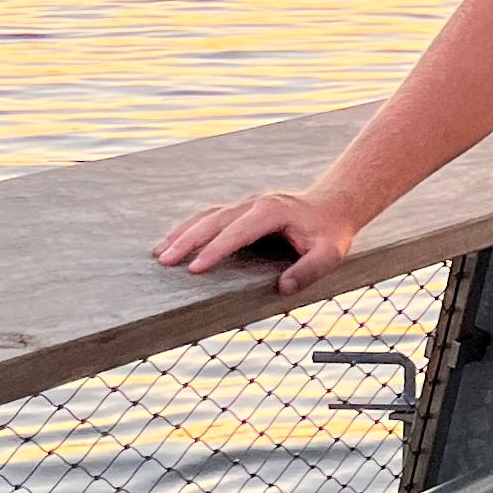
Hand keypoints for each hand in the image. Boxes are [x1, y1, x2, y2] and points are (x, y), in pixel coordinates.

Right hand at [152, 189, 357, 296]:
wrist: (333, 206)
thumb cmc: (330, 232)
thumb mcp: (330, 253)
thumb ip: (310, 270)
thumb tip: (282, 288)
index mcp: (272, 212)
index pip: (238, 231)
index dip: (216, 249)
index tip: (195, 269)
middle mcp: (254, 204)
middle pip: (214, 220)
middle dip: (188, 241)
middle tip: (165, 262)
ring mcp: (245, 205)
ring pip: (207, 216)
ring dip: (182, 233)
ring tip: (159, 254)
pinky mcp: (240, 211)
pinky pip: (210, 218)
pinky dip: (189, 229)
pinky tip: (173, 243)